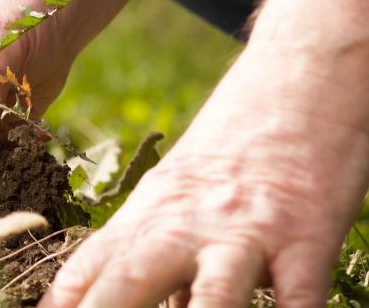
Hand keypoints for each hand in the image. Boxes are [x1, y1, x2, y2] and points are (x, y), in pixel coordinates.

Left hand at [40, 50, 368, 306]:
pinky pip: (299, 293)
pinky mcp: (306, 235)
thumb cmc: (232, 151)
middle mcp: (186, 224)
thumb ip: (160, 258)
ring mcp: (245, 231)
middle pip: (131, 281)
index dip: (62, 300)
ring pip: (214, 294)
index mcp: (149, 215)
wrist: (297, 81)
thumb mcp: (179, 194)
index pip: (89, 265)